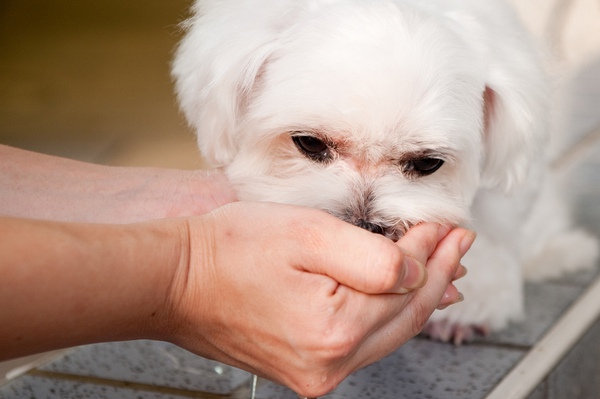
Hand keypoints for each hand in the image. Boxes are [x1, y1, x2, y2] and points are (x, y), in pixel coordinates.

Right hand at [160, 202, 473, 397]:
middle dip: (439, 275)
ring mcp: (317, 373)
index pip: (406, 285)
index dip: (433, 251)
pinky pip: (363, 343)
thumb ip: (373, 256)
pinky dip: (388, 317)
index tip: (448, 226)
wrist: (178, 280)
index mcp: (334, 329)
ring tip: (443, 270)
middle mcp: (330, 364)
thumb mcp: (306, 233)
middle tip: (460, 245)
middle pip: (406, 318)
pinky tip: (400, 300)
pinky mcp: (306, 370)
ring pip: (389, 334)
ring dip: (418, 298)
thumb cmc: (230, 250)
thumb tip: (416, 270)